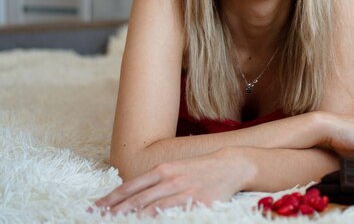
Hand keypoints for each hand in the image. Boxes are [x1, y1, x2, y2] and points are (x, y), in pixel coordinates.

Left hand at [93, 147, 254, 216]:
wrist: (230, 165)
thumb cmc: (201, 169)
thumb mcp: (176, 168)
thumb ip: (157, 180)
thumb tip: (134, 194)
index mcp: (162, 169)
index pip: (130, 186)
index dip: (111, 199)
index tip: (94, 208)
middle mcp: (169, 179)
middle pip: (135, 199)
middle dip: (113, 211)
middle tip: (96, 219)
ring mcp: (181, 190)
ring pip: (149, 208)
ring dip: (129, 217)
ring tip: (114, 223)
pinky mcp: (194, 201)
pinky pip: (170, 212)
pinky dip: (154, 219)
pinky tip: (143, 222)